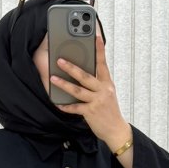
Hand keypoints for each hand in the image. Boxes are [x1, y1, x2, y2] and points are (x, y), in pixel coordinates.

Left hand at [50, 33, 130, 151]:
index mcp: (107, 83)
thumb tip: (84, 75)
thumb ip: (98, 84)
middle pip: (86, 76)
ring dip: (64, 84)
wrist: (116, 129)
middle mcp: (103, 90)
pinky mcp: (91, 112)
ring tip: (53, 78)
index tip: (96, 37)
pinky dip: (66, 106)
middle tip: (60, 60)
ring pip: (77, 90)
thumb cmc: (109, 110)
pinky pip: (75, 108)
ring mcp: (97, 101)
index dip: (99, 51)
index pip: (103, 64)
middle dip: (72, 67)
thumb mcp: (108, 94)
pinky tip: (57, 103)